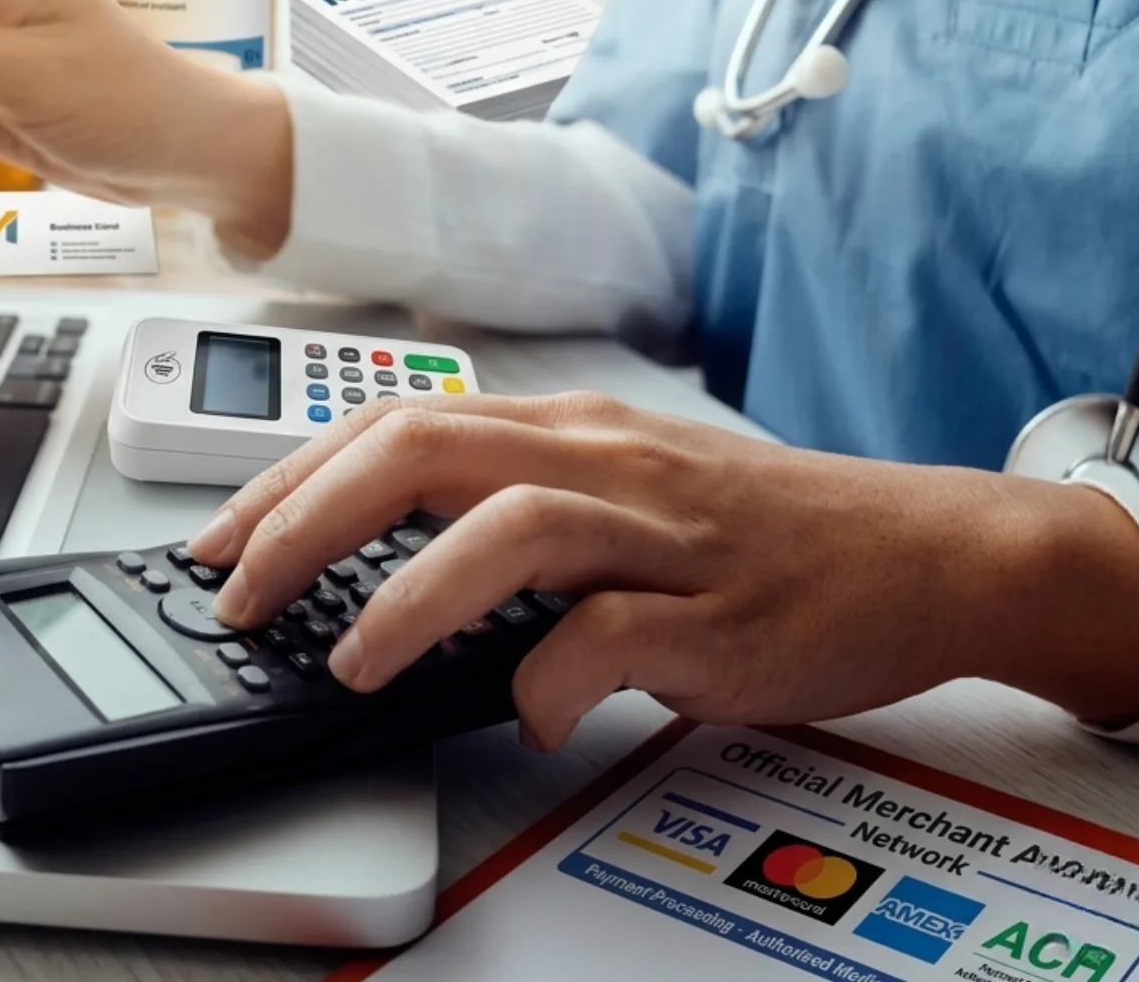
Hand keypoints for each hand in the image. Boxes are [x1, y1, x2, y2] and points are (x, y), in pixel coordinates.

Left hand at [187, 392, 1138, 748]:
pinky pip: (610, 639)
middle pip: (421, 450)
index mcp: (562, 428)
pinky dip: (548, 680)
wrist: (918, 551)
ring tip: (351, 662)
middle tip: (240, 594)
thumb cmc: (754, 530)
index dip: (288, 479)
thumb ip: (505, 507)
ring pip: (507, 527)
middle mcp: (599, 461)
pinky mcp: (716, 614)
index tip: (221, 539)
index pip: (391, 425)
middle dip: (306, 521)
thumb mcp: (615, 488)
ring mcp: (658, 534)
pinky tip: (526, 713)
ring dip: (407, 598)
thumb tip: (376, 560)